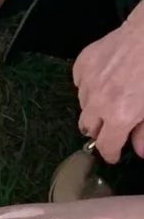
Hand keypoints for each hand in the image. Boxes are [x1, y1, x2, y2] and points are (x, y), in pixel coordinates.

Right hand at [74, 10, 143, 162]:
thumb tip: (138, 151)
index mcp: (118, 116)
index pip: (105, 146)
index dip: (110, 154)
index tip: (113, 155)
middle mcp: (97, 102)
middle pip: (88, 128)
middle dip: (100, 130)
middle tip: (114, 126)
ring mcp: (87, 81)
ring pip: (83, 105)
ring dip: (95, 107)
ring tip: (111, 98)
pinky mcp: (82, 63)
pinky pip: (80, 83)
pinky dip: (90, 86)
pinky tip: (105, 79)